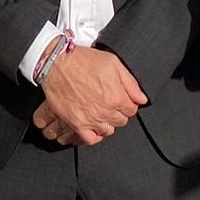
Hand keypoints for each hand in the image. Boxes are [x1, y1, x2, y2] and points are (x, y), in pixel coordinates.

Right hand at [31, 45, 145, 145]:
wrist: (57, 63)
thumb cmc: (83, 60)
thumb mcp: (113, 63)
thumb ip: (130, 83)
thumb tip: (141, 99)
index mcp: (116, 97)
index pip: (132, 110)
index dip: (127, 102)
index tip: (121, 98)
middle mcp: (105, 111)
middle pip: (121, 121)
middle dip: (118, 112)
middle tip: (109, 102)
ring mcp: (90, 119)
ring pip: (107, 130)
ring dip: (106, 122)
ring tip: (100, 112)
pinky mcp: (76, 124)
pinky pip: (90, 139)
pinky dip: (94, 135)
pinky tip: (94, 127)